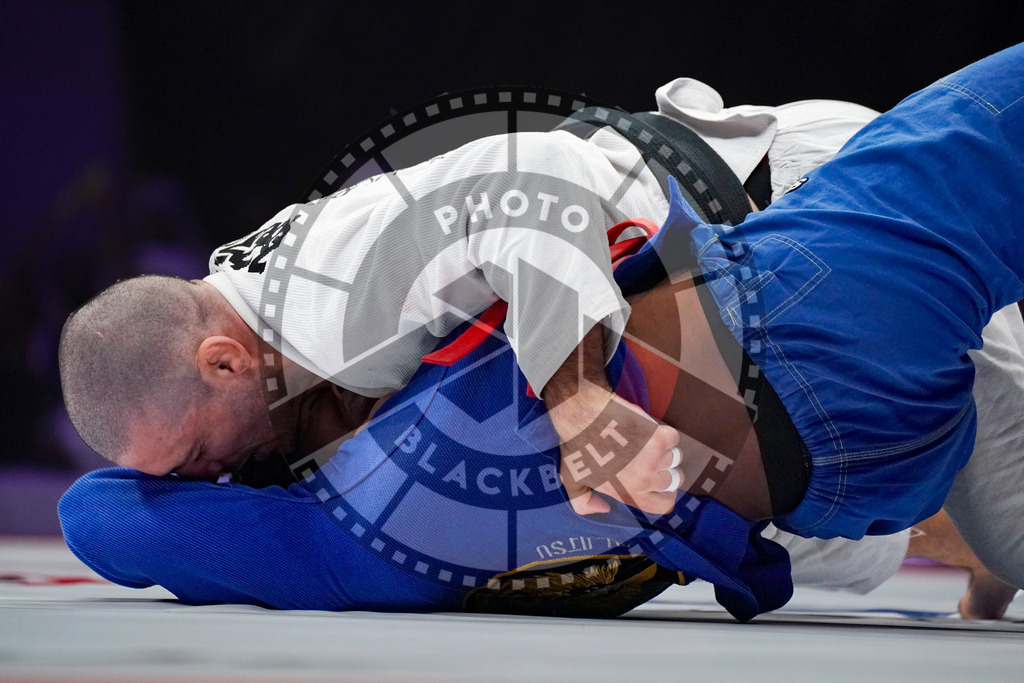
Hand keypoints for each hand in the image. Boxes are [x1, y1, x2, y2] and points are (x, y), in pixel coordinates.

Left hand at [549, 385, 685, 515]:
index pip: (665, 504)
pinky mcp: (659, 438)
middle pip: (673, 479)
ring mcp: (654, 460)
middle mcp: (646, 481)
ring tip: (642, 442)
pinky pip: (673, 438)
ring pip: (674, 457)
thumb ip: (585, 503)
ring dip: (663, 449)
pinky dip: (663, 432)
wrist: (582, 417)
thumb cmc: (577, 448)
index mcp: (631, 494)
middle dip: (664, 468)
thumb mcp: (573, 482)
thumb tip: (604, 508)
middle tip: (646, 456)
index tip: (658, 482)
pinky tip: (646, 430)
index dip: (665, 494)